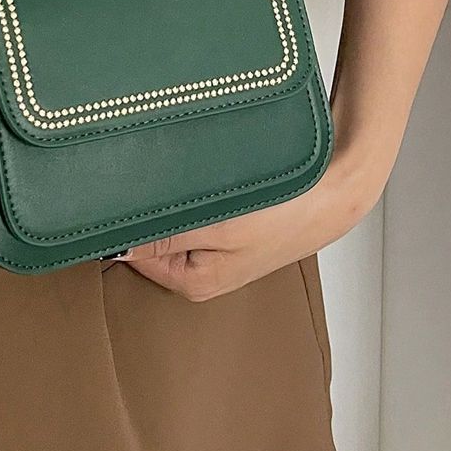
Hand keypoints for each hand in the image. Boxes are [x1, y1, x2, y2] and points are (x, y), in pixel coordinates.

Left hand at [114, 142, 387, 300]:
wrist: (337, 184)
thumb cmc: (287, 211)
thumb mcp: (219, 227)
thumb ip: (164, 236)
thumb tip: (113, 245)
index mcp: (190, 281)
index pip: (130, 250)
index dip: (121, 217)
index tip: (115, 183)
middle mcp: (197, 268)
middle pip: (147, 234)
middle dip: (143, 204)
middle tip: (147, 169)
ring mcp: (212, 246)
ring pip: (168, 217)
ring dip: (166, 193)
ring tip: (179, 169)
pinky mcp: (226, 223)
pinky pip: (191, 206)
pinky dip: (188, 188)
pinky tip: (197, 171)